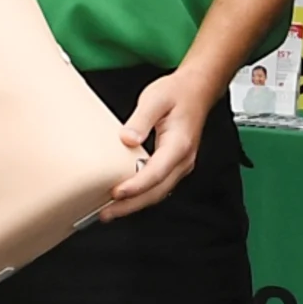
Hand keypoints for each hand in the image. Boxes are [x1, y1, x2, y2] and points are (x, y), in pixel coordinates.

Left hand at [102, 66, 207, 217]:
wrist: (196, 90)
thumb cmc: (178, 93)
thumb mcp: (155, 99)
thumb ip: (140, 120)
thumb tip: (127, 139)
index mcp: (179, 144)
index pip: (156, 173)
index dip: (136, 186)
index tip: (116, 193)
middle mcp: (182, 159)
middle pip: (157, 192)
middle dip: (131, 205)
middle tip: (106, 213)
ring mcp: (180, 165)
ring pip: (158, 193)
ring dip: (135, 204)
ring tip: (110, 210)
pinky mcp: (174, 165)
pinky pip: (158, 186)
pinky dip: (141, 195)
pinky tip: (125, 196)